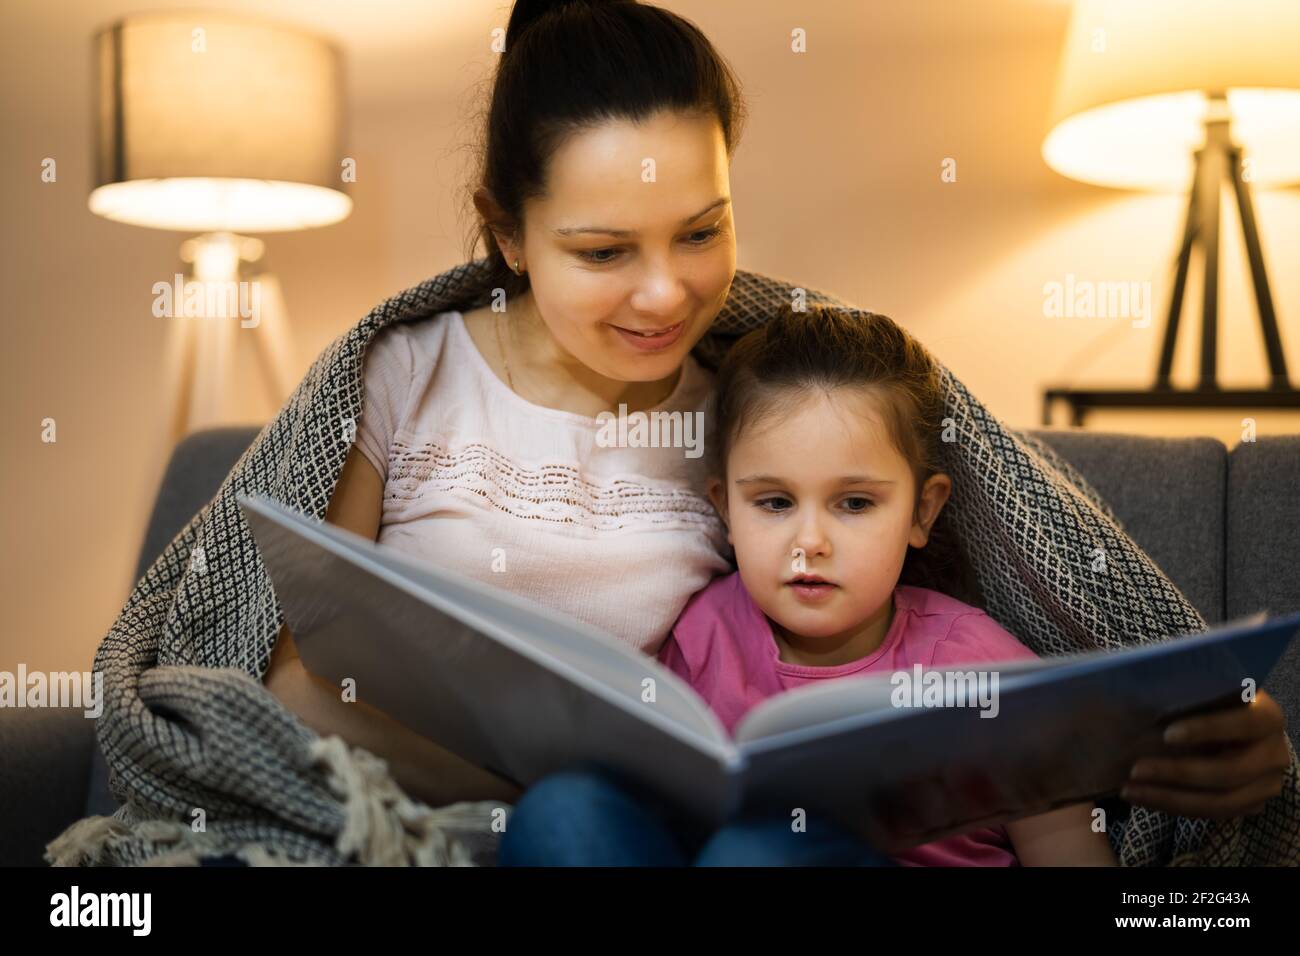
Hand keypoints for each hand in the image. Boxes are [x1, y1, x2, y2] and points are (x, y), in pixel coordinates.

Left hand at [1121, 690, 1290, 818]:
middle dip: (1179, 773)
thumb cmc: (1208, 701)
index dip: (1208, 729)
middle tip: (1136, 770)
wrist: (1230, 727)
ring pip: (1221, 802)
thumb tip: (1132, 692)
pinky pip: (1213, 814)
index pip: (1244, 723)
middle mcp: (1274, 752)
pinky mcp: (1252, 804)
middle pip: (1231, 772)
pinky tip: (1142, 796)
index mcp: (1266, 716)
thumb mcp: (1203, 690)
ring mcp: (1266, 783)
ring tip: (1130, 789)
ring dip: (1170, 798)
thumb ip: (1185, 692)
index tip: (1167, 734)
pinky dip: (1174, 806)